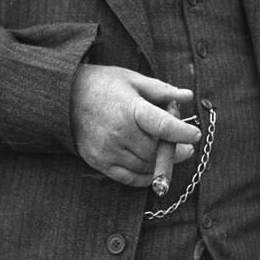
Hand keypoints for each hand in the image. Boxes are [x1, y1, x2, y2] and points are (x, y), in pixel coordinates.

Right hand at [71, 64, 201, 186]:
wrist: (64, 97)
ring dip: (162, 163)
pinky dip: (146, 176)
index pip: (164, 126)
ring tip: (169, 152)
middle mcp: (119, 133)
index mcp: (130, 109)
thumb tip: (187, 96)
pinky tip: (153, 167)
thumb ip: (162, 90)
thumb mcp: (133, 80)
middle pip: (156, 150)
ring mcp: (108, 150)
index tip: (195, 135)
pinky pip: (130, 178)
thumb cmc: (102, 85)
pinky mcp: (99, 162)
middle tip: (186, 146)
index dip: (183, 133)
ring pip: (146, 166)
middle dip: (176, 150)